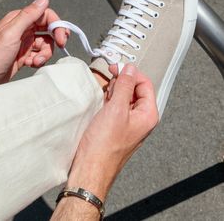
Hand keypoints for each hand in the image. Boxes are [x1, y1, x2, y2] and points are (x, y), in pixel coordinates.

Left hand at [0, 0, 67, 85]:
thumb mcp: (11, 34)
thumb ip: (28, 16)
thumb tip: (43, 0)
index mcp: (18, 20)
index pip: (45, 15)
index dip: (56, 24)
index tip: (62, 37)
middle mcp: (23, 29)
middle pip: (48, 29)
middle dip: (55, 38)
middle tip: (61, 45)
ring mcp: (24, 43)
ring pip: (46, 44)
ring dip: (45, 53)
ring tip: (35, 61)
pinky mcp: (25, 55)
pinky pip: (40, 55)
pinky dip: (38, 60)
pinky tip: (30, 64)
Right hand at [67, 64, 158, 200]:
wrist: (90, 169)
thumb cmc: (104, 145)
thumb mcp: (116, 109)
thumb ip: (125, 86)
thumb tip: (130, 68)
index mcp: (148, 114)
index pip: (145, 84)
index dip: (132, 73)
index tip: (117, 67)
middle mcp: (141, 118)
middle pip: (135, 89)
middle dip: (122, 83)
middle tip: (108, 84)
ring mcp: (128, 122)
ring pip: (124, 97)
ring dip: (114, 92)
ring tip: (104, 97)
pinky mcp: (116, 126)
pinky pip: (116, 106)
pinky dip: (109, 100)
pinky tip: (102, 103)